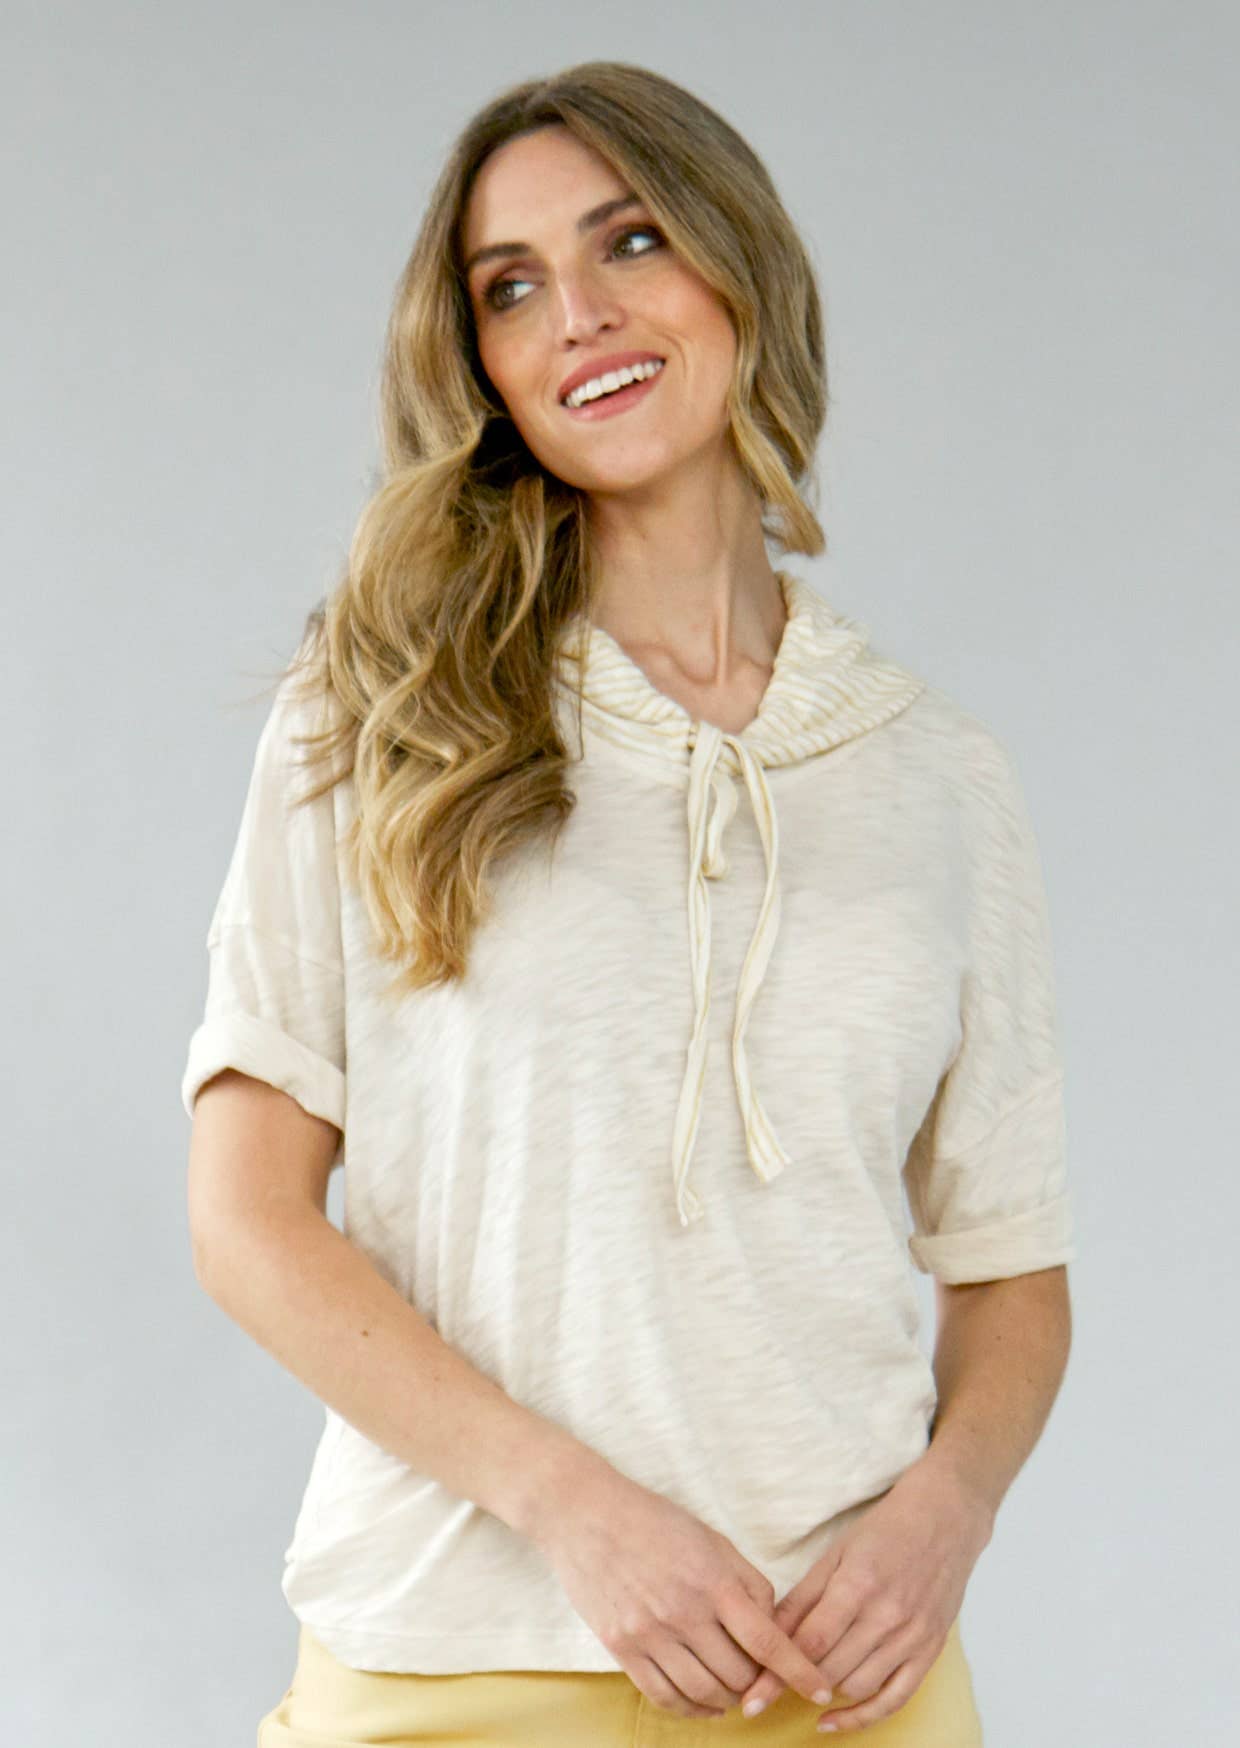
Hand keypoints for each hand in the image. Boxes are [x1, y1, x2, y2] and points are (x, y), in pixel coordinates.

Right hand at [533, 1458, 836, 1718]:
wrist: (585, 1515)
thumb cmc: (655, 1521)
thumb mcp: (712, 1539)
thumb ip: (747, 1582)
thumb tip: (773, 1626)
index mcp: (712, 1581)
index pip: (768, 1641)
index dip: (800, 1671)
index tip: (821, 1689)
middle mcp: (683, 1612)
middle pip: (739, 1676)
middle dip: (758, 1683)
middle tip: (760, 1675)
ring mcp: (650, 1634)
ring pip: (705, 1694)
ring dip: (728, 1700)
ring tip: (733, 1689)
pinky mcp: (622, 1648)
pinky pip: (665, 1697)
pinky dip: (691, 1709)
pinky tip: (702, 1702)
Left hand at [736, 1457, 993, 1731]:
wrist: (944, 1519)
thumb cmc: (884, 1531)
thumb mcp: (835, 1554)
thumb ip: (802, 1597)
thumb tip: (767, 1634)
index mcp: (857, 1584)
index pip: (810, 1642)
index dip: (777, 1671)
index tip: (753, 1693)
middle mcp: (886, 1615)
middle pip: (831, 1669)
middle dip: (796, 1683)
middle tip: (771, 1687)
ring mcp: (912, 1637)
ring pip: (857, 1687)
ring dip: (826, 1691)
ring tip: (805, 1683)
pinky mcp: (930, 1651)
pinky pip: (895, 1699)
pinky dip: (863, 1717)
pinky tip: (833, 1721)